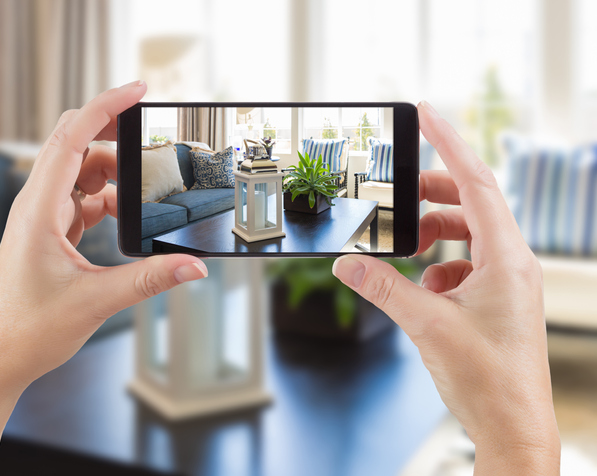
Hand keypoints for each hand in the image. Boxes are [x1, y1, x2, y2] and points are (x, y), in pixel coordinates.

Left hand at [0, 81, 207, 475]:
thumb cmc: (28, 330)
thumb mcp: (96, 301)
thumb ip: (149, 279)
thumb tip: (194, 267)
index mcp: (39, 209)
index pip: (72, 137)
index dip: (106, 107)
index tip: (138, 90)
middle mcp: (36, 205)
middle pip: (74, 144)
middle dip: (113, 133)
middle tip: (151, 136)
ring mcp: (40, 218)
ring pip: (79, 172)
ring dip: (112, 174)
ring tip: (143, 193)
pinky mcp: (48, 233)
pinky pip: (79, 199)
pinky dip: (105, 199)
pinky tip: (124, 217)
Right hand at [333, 102, 559, 474]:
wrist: (512, 425)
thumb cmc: (487, 379)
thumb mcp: (425, 325)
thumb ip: (383, 287)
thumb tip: (346, 264)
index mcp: (506, 258)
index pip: (477, 182)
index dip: (449, 144)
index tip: (427, 115)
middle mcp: (513, 263)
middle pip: (472, 204)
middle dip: (433, 195)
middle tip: (399, 195)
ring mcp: (509, 282)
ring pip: (470, 234)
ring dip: (435, 233)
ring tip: (407, 245)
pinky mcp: (499, 299)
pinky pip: (468, 262)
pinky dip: (441, 263)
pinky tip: (424, 285)